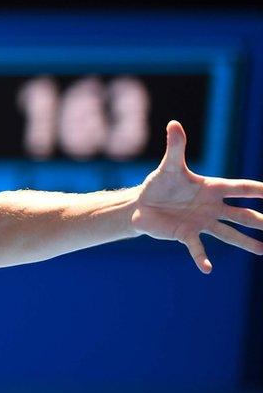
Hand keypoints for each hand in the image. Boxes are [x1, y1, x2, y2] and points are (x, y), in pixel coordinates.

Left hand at [131, 121, 262, 272]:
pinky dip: (201, 257)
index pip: (242, 188)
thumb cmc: (160, 184)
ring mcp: (202, 222)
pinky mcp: (186, 234)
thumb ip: (175, 147)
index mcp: (213, 188)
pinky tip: (207, 268)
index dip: (259, 190)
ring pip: (229, 234)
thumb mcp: (169, 166)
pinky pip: (197, 247)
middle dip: (261, 221)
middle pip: (243, 215)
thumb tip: (173, 124)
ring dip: (247, 242)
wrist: (142, 205)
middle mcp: (212, 207)